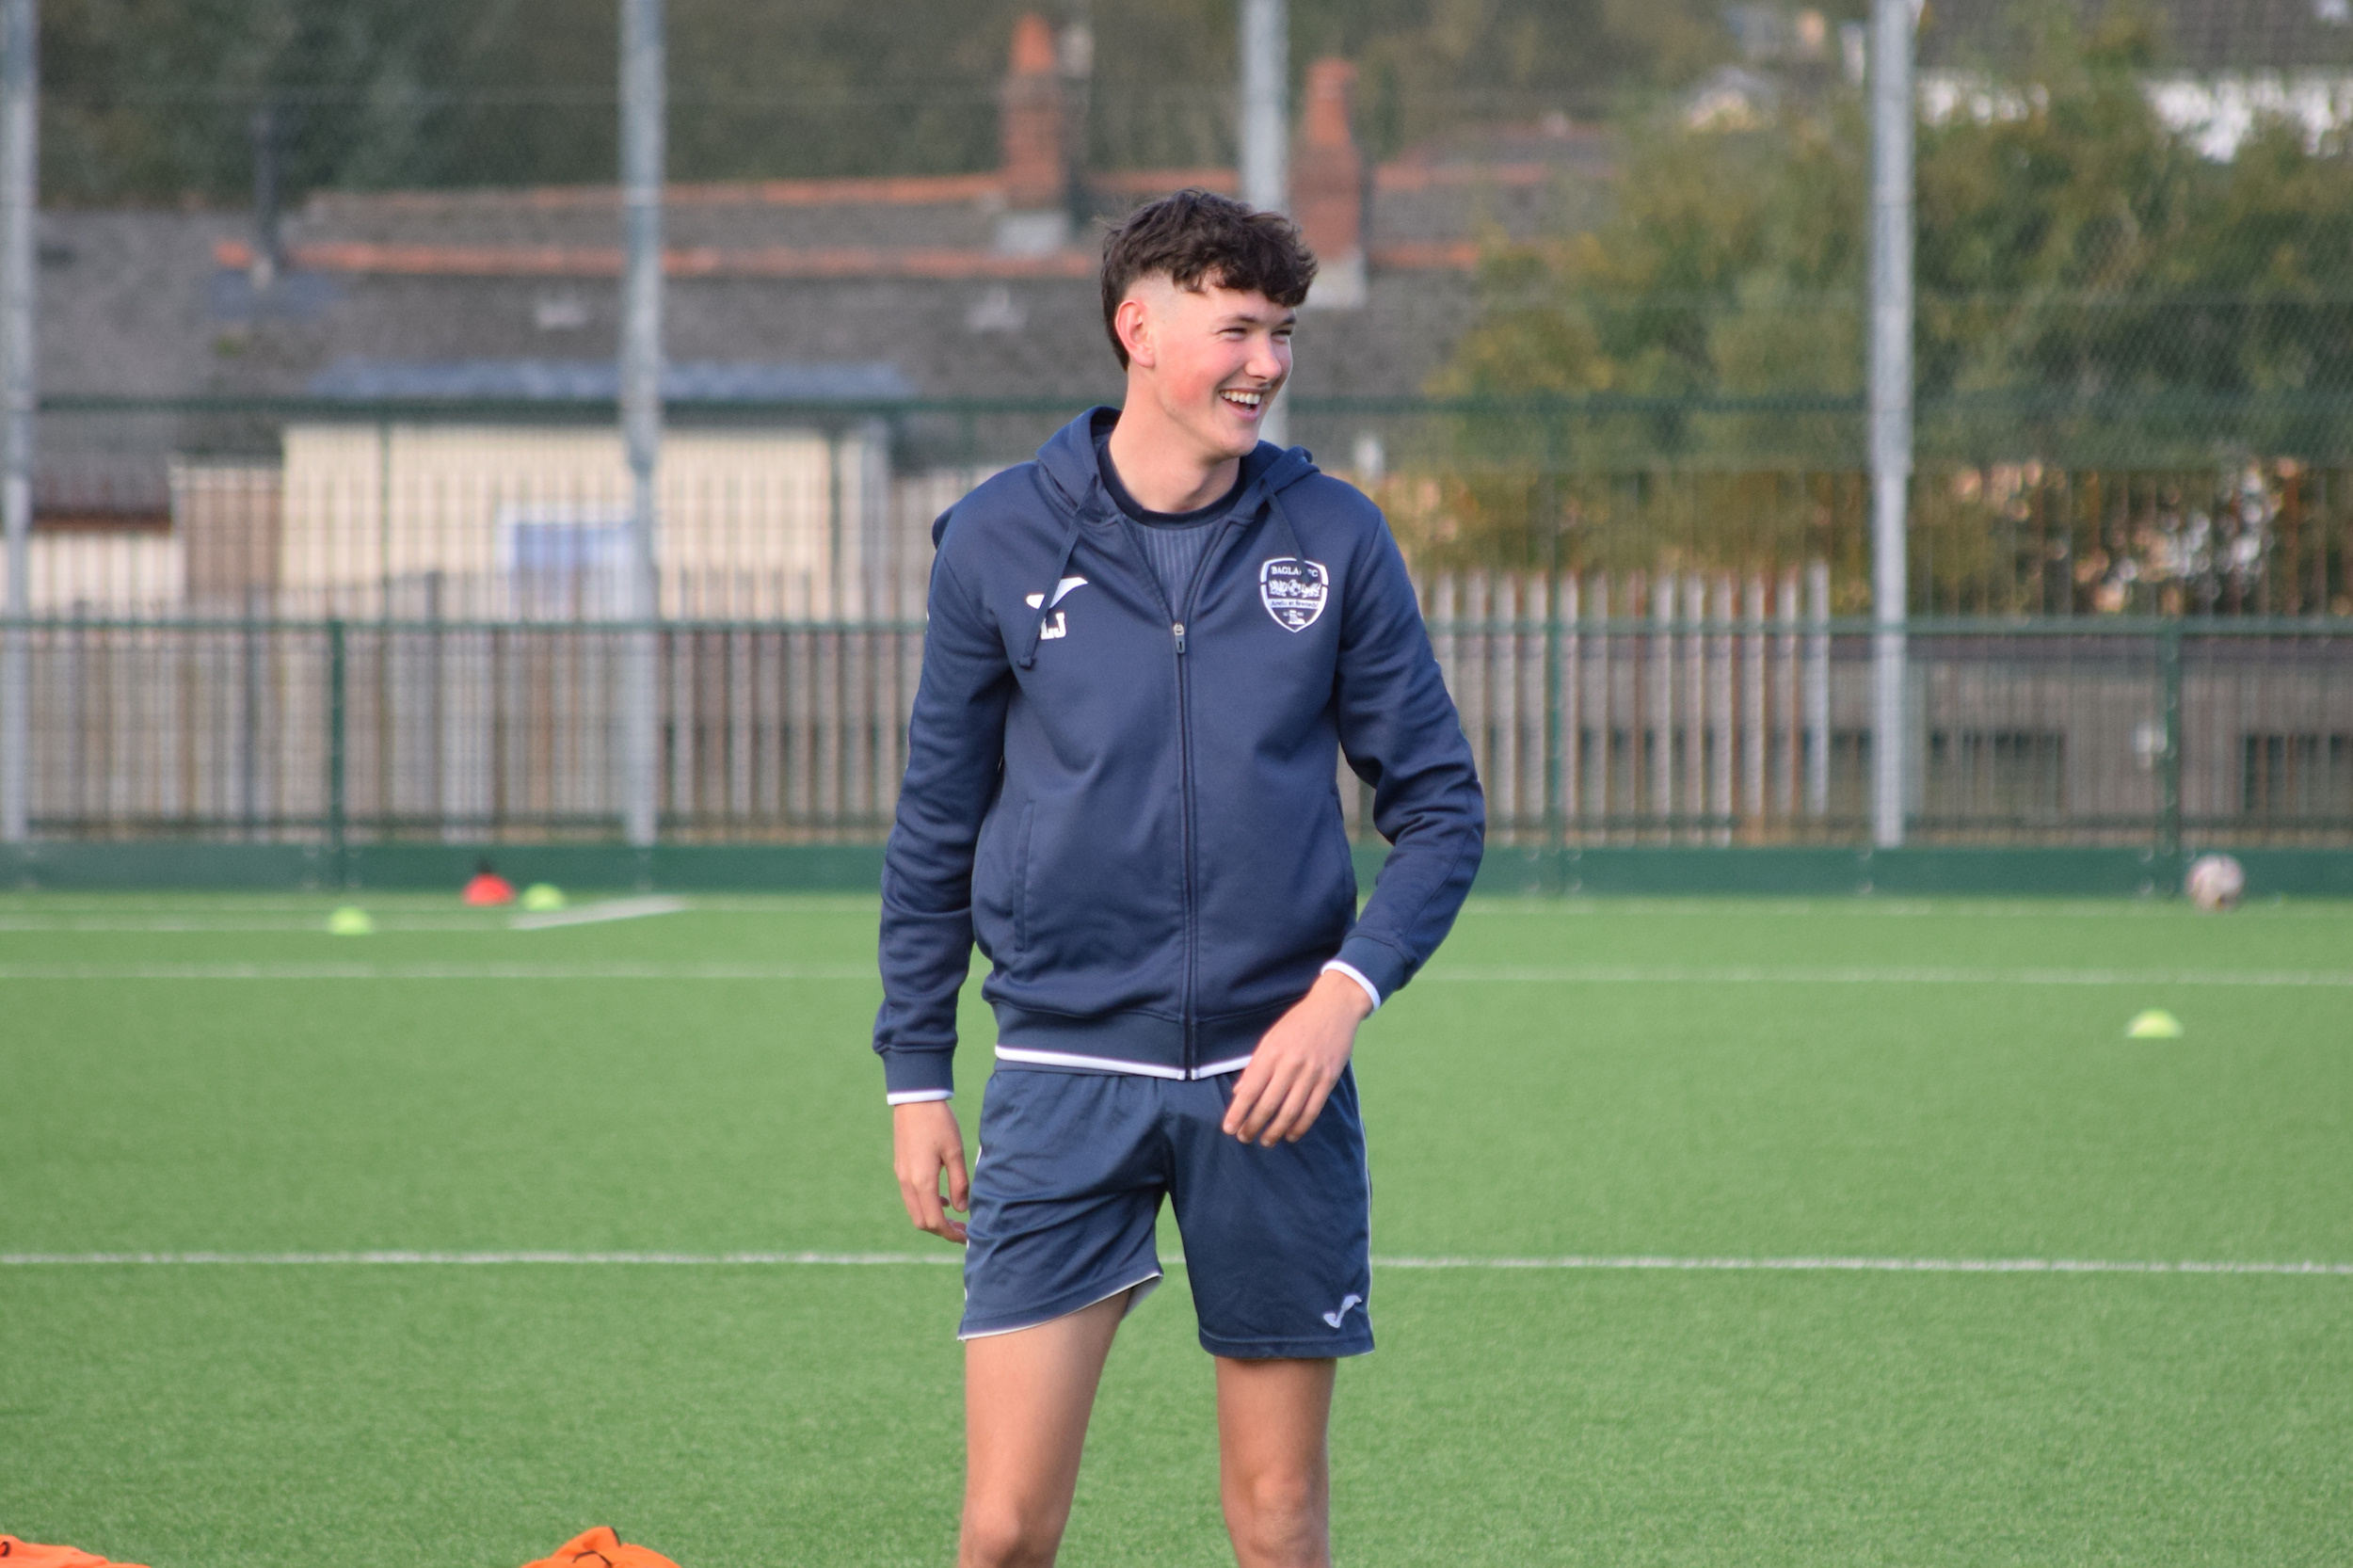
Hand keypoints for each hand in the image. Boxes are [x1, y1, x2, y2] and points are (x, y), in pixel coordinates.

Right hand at [892, 1099, 969, 1243]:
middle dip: (941, 1230)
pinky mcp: (900, 1168)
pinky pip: (911, 1197)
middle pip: (921, 1221)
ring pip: (915, 1210)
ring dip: (933, 1218)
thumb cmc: (938, 1123)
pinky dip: (926, 1204)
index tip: (966, 1237)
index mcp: (922, 1181)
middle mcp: (908, 1182)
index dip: (950, 1234)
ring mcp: (901, 1175)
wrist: (915, 1099)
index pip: (934, 1221)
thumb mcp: (955, 1152)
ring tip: (955, 1216)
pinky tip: (942, 1197)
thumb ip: (959, 1183)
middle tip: (963, 1229)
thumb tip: (963, 1209)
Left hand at [1222, 971, 1371, 1146]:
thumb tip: (1239, 1093)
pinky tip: (1291, 1135)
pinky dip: (1301, 1126)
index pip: (1250, 1090)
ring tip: (1265, 1141)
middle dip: (1253, 1125)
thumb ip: (1255, 1066)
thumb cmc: (1297, 1023)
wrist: (1334, 1007)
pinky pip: (1313, 1109)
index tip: (1228, 1128)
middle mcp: (1290, 1064)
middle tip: (1244, 1138)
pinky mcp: (1329, 1078)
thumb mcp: (1270, 1039)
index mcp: (1271, 1053)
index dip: (1238, 1112)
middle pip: (1267, 1104)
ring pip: (1290, 1111)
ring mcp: (1311, 1072)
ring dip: (1275, 1131)